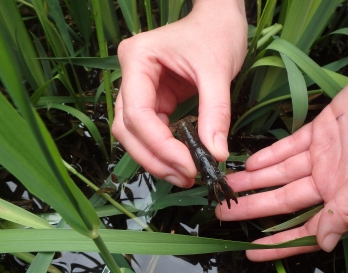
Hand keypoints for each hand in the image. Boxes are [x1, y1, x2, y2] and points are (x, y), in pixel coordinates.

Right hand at [112, 0, 246, 187]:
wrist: (219, 20)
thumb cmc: (216, 33)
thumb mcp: (217, 71)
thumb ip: (215, 114)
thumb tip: (216, 154)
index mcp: (137, 60)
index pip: (137, 114)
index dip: (160, 146)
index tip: (189, 165)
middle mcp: (131, 77)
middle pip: (128, 129)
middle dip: (155, 158)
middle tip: (185, 177)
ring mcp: (141, 90)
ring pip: (136, 135)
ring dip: (158, 159)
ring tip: (185, 175)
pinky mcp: (155, 100)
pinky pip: (153, 131)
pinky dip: (166, 150)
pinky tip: (183, 162)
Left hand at [216, 34, 347, 260]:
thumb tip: (325, 243)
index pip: (309, 228)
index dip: (280, 242)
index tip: (250, 250)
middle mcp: (336, 178)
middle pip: (285, 200)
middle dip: (253, 206)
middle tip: (221, 210)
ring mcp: (329, 151)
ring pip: (282, 171)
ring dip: (254, 179)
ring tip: (226, 185)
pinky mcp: (327, 125)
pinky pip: (292, 144)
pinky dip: (271, 154)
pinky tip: (251, 162)